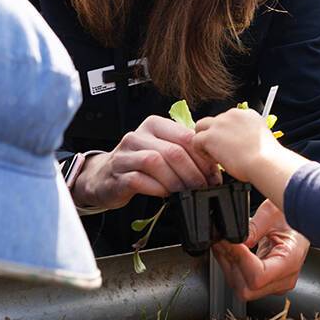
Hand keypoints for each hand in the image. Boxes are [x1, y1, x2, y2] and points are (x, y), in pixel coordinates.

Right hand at [68, 115, 217, 210]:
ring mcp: (125, 154)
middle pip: (173, 151)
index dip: (203, 158)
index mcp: (154, 124)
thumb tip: (216, 165)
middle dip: (193, 173)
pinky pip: (140, 180)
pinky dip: (157, 189)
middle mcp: (138, 135)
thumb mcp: (162, 149)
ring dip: (176, 181)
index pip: (186, 136)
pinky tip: (166, 195)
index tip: (214, 175)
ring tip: (186, 192)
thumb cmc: (138, 163)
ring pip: (156, 163)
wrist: (104, 177)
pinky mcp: (118, 174)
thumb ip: (184, 151)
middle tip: (204, 187)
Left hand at [191, 108, 284, 187]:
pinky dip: (201, 152)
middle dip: (213, 134)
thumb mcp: (260, 138)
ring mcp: (220, 123)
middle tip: (220, 150)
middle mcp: (232, 114)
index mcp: (247, 114)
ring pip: (201, 127)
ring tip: (216, 156)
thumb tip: (241, 143)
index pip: (228, 119)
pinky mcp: (210, 136)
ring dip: (205, 141)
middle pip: (213, 120)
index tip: (232, 145)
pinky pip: (195, 141)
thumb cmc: (266, 157)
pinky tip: (214, 160)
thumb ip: (248, 135)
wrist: (265, 162)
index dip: (227, 133)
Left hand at [212, 201, 309, 300]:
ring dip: (227, 265)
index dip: (239, 260)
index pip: (257, 277)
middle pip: (247, 288)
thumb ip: (253, 229)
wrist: (301, 220)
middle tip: (221, 241)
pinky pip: (244, 282)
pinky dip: (232, 266)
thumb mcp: (271, 214)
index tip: (229, 242)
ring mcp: (276, 285)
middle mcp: (284, 280)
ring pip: (241, 288)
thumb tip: (235, 241)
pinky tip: (228, 251)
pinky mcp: (267, 283)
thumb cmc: (291, 217)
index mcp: (291, 262)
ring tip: (222, 243)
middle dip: (230, 264)